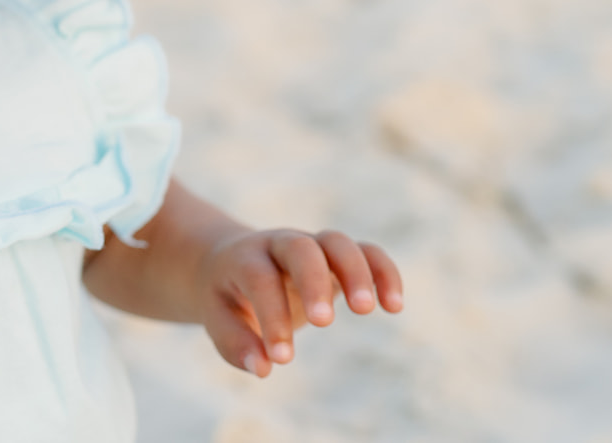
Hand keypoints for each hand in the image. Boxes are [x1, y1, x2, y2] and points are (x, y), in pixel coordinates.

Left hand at [198, 228, 402, 376]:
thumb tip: (264, 368)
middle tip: (323, 323)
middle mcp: (279, 244)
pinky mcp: (336, 257)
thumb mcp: (217, 317)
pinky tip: (394, 306)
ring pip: (338, 242)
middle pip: (301, 247)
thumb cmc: (226, 295)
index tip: (283, 359)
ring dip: (356, 272)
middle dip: (314, 282)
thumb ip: (236, 343)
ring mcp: (311, 246)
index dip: (273, 317)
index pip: (260, 279)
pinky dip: (384, 272)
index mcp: (244, 258)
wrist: (231, 260)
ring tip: (366, 310)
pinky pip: (367, 252)